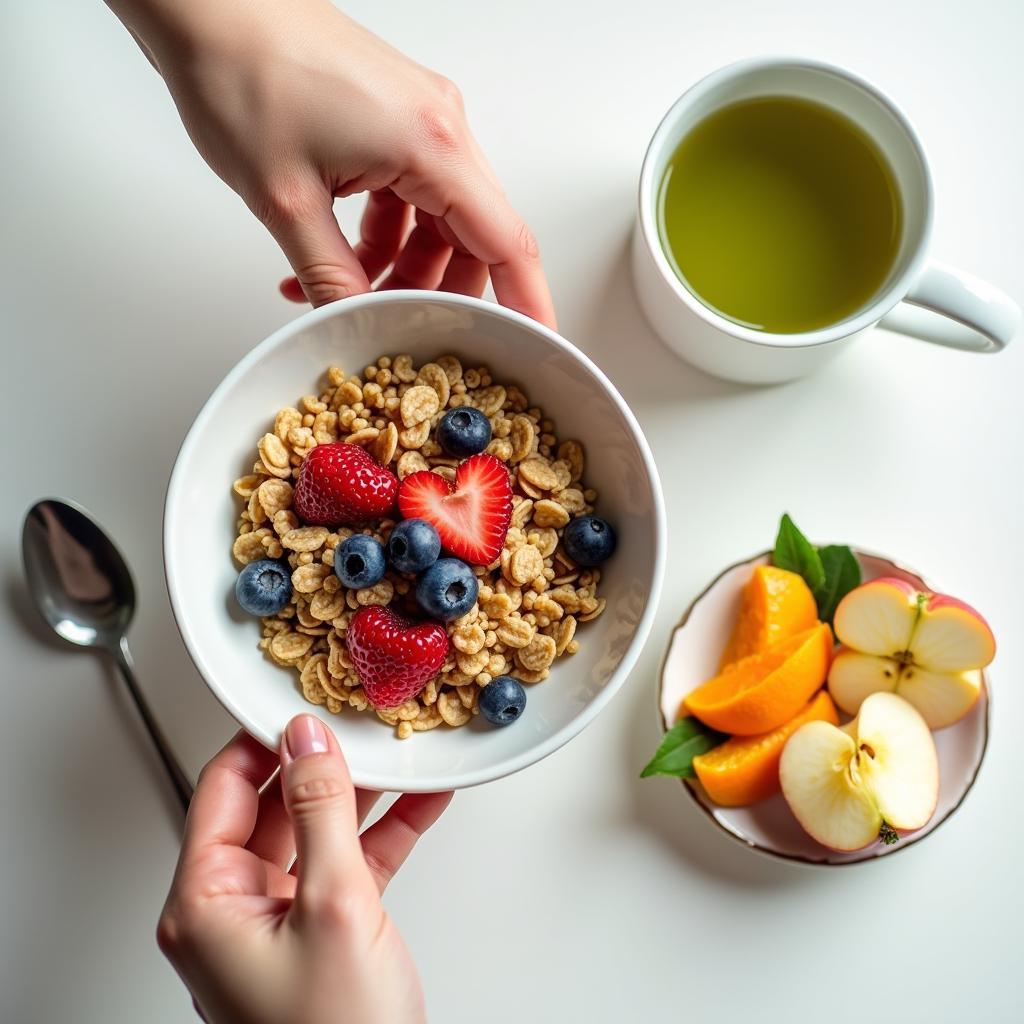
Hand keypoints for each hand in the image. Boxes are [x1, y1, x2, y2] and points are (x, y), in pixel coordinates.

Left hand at [106, 0, 555, 325]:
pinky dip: (381, 237)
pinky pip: (409, 197)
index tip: (535, 344)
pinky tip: (334, 257)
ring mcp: (419, 120)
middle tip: (407, 331)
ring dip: (402, 268)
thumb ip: (330, 278)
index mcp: (431, 144)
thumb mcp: (285, 202)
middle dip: (441, 293)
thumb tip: (357, 325)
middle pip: (475, 238)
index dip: (527, 303)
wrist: (207, 5)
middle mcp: (440, 127)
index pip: (507, 243)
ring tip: (345, 290)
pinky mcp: (395, 119)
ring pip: (438, 223)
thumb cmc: (242, 70)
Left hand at [157, 715, 451, 1023]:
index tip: (299, 701)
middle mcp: (235, 907)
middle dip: (322, 763)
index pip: (220, 788)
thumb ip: (319, 811)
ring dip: (363, 792)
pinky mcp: (325, 930)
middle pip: (272, 804)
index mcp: (206, 902)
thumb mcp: (332, 906)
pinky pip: (352, 862)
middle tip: (357, 722)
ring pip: (318, 829)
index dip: (259, 738)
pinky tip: (421, 799)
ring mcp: (282, 918)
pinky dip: (386, 830)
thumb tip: (307, 741)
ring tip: (397, 749)